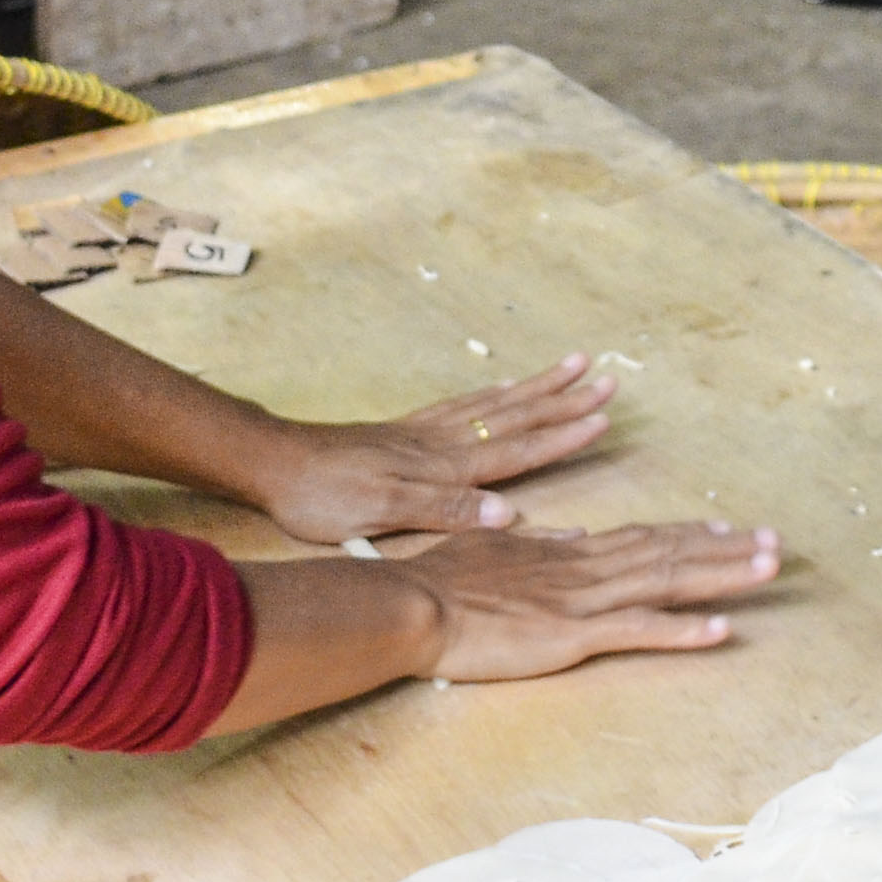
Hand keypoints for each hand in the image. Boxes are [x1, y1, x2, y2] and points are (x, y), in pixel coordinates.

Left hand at [247, 356, 619, 543]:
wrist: (273, 463)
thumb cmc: (323, 497)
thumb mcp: (382, 513)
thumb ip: (446, 511)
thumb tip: (509, 515)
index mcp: (444, 467)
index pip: (517, 451)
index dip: (562, 437)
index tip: (603, 418)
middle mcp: (442, 443)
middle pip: (516, 419)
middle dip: (564, 402)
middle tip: (608, 379)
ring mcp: (424, 432)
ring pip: (495, 405)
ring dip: (537, 389)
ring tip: (572, 367)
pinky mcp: (404, 430)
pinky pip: (463, 405)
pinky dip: (493, 395)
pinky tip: (504, 387)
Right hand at [380, 516, 781, 681]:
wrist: (411, 604)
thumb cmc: (441, 583)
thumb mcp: (493, 552)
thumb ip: (538, 545)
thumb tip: (571, 535)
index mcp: (568, 554)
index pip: (642, 539)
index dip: (689, 536)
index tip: (727, 531)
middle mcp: (585, 569)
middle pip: (669, 553)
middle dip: (726, 549)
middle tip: (775, 542)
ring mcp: (583, 600)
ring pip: (666, 581)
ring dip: (722, 576)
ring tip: (769, 569)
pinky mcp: (573, 634)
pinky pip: (639, 630)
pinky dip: (682, 629)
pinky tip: (721, 630)